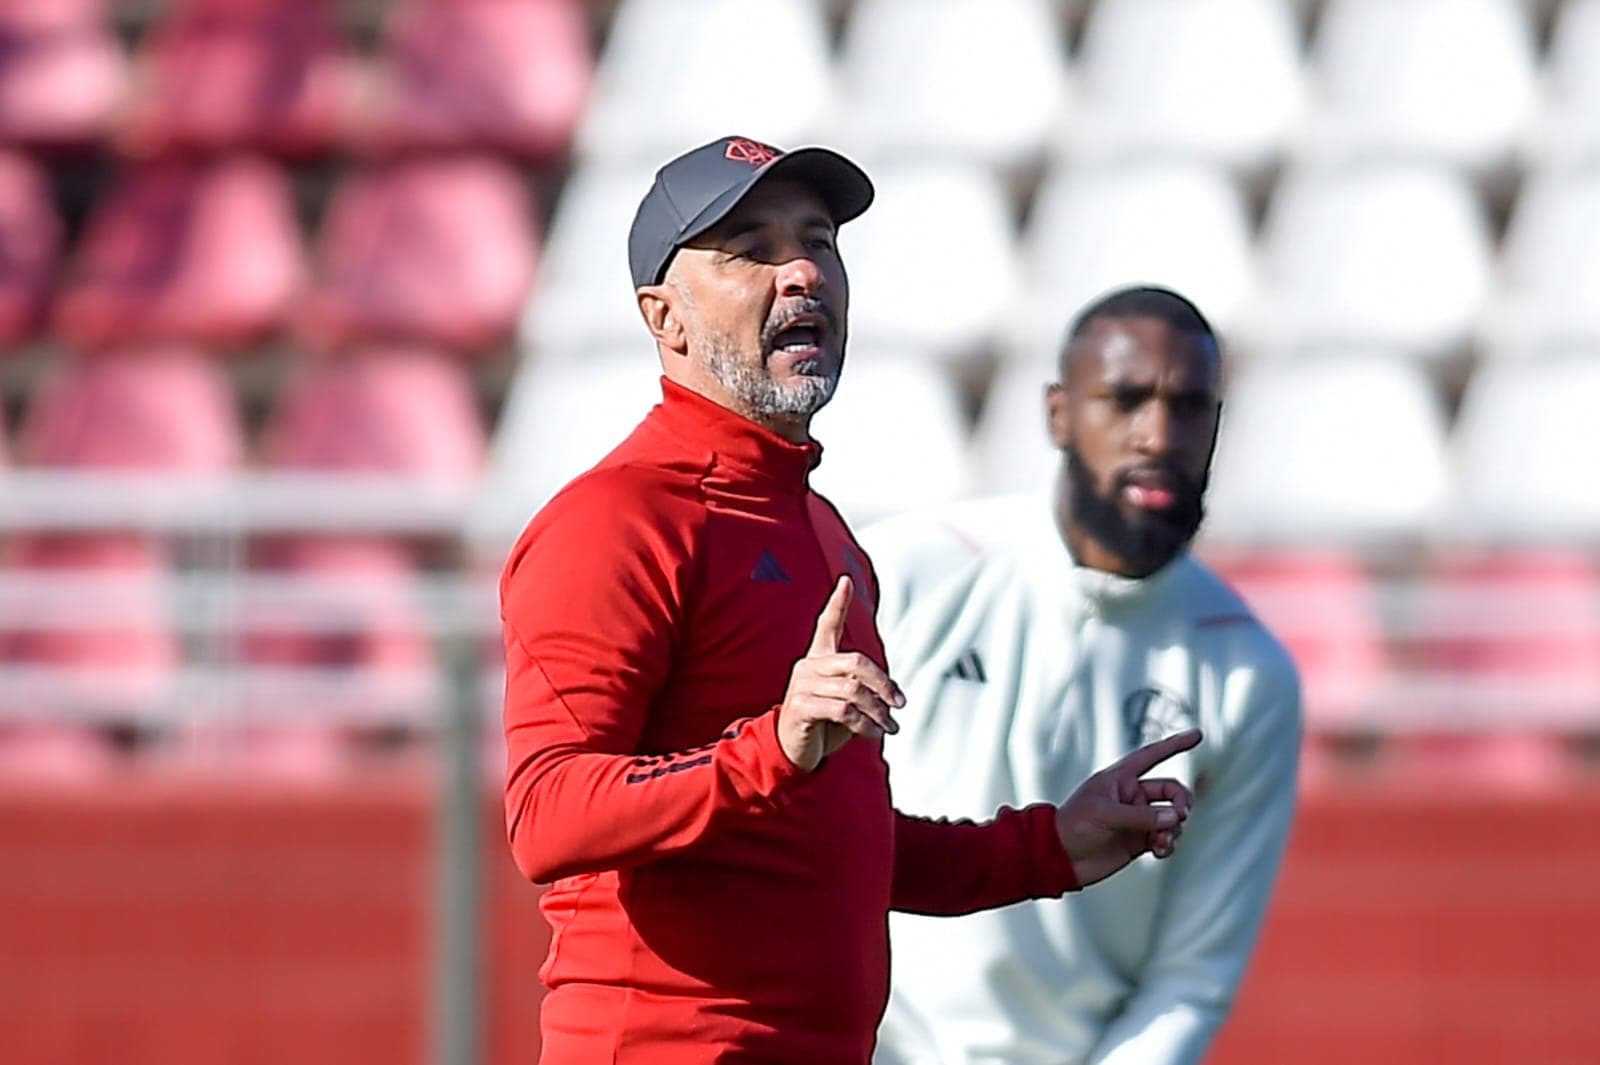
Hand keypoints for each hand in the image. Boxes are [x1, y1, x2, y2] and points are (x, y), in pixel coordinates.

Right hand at [777, 576, 902, 771]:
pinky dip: (865, 725)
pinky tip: (873, 734)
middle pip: (856, 662)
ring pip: (854, 691)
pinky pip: (843, 711)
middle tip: (900, 703)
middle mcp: (808, 666)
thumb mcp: (847, 702)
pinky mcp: (800, 708)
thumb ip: (865, 690)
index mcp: (819, 659)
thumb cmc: (824, 723)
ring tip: (890, 727)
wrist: (794, 751)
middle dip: (884, 684)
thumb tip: (893, 694)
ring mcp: (802, 686)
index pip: (827, 624)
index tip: (846, 581)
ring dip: (878, 712)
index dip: (838, 603)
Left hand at [1054, 729, 1202, 886]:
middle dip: (1182, 801)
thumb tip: (1176, 818)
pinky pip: (1167, 839)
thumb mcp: (1105, 814)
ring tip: (1163, 842)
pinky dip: (1170, 844)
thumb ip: (1142, 816)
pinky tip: (1161, 851)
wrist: (1061, 858)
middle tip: (1181, 815)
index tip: (1198, 734)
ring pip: (1172, 817)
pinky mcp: (1140, 841)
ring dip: (1175, 828)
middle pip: (1171, 791)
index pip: (1151, 755)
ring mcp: (1138, 819)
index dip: (1174, 745)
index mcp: (1120, 778)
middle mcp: (1132, 795)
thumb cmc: (1074, 826)